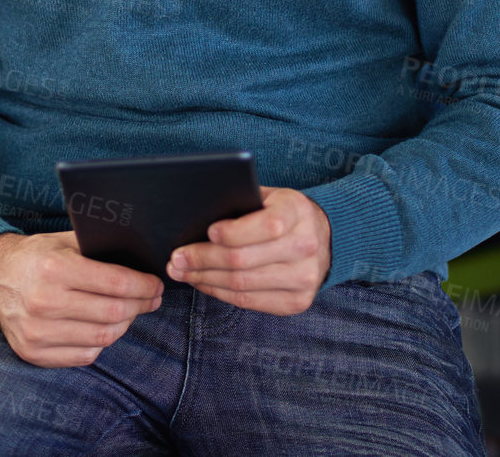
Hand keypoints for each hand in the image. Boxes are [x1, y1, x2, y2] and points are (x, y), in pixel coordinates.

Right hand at [0, 232, 162, 366]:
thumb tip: (142, 262)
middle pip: (114, 312)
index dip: (144, 286)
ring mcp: (37, 331)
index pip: (116, 282)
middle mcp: (44, 301)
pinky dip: (100, 343)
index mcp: (55, 268)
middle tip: (151, 299)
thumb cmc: (36, 256)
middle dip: (141, 305)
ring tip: (129, 312)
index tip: (156, 285)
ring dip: (124, 325)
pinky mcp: (32, 352)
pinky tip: (103, 327)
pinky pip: (84, 356)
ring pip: (103, 338)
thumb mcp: (64, 241)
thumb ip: (98, 249)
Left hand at [165, 187, 330, 314]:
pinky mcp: (296, 302)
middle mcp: (306, 246)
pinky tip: (202, 282)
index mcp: (298, 211)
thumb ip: (241, 202)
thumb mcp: (268, 196)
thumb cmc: (281, 212)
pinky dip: (219, 292)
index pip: (268, 225)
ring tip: (181, 271)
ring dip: (205, 279)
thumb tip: (194, 215)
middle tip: (176, 258)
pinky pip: (248, 301)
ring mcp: (304, 278)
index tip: (208, 231)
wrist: (323, 238)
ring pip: (242, 284)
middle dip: (203, 259)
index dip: (235, 231)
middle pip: (245, 260)